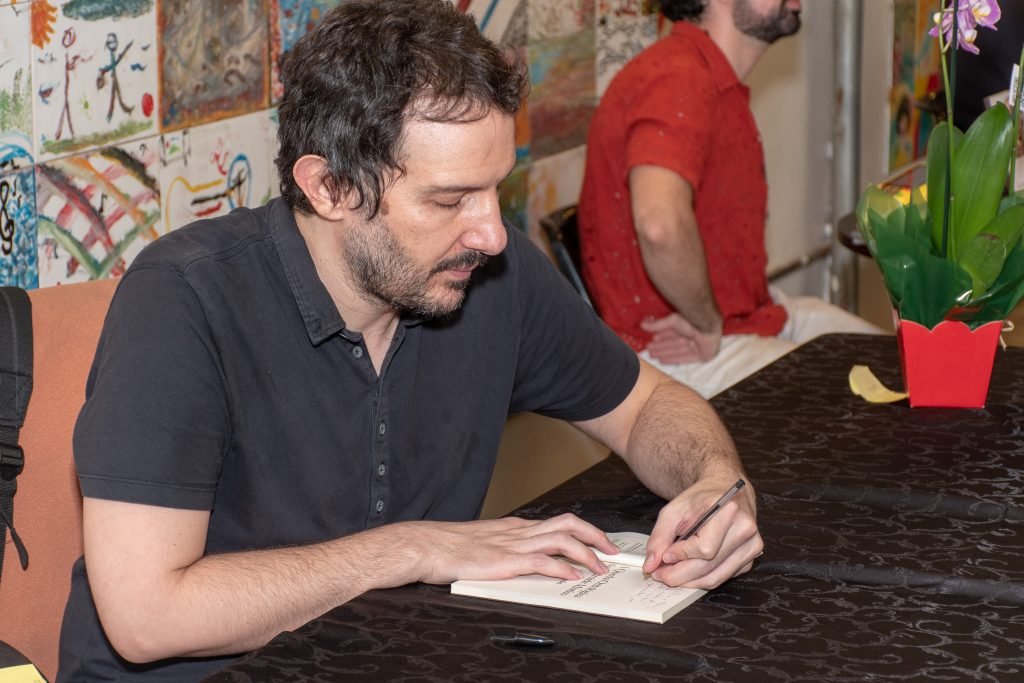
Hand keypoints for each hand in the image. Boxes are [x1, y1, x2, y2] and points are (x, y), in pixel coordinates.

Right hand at [394, 513, 620, 585]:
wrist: (426, 546)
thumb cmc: (448, 547)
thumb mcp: (484, 542)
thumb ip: (505, 547)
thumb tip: (523, 558)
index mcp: (515, 527)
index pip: (558, 522)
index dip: (584, 531)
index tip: (599, 542)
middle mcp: (519, 531)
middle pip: (568, 523)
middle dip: (595, 535)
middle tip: (612, 550)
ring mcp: (513, 544)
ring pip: (562, 540)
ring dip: (587, 553)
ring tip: (600, 568)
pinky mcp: (505, 561)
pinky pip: (542, 561)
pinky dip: (562, 569)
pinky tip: (572, 578)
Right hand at [641, 313, 720, 363]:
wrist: (705, 327)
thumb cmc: (690, 321)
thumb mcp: (671, 321)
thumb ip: (657, 325)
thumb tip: (642, 325)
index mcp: (689, 326)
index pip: (674, 333)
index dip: (662, 337)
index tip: (651, 341)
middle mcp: (693, 336)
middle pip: (674, 343)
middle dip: (661, 347)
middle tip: (648, 350)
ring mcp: (698, 346)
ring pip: (678, 351)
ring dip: (664, 353)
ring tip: (652, 355)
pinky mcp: (703, 355)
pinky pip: (686, 359)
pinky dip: (674, 359)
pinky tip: (662, 361)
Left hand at [642, 478, 761, 588]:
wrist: (724, 491)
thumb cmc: (700, 499)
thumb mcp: (673, 510)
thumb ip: (659, 537)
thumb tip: (651, 565)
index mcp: (728, 510)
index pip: (704, 548)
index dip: (681, 556)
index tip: (664, 557)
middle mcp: (745, 529)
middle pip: (708, 567)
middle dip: (679, 574)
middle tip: (660, 574)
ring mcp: (752, 545)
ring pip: (715, 577)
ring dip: (689, 581)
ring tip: (671, 574)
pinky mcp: (750, 557)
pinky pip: (722, 577)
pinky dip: (702, 578)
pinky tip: (689, 570)